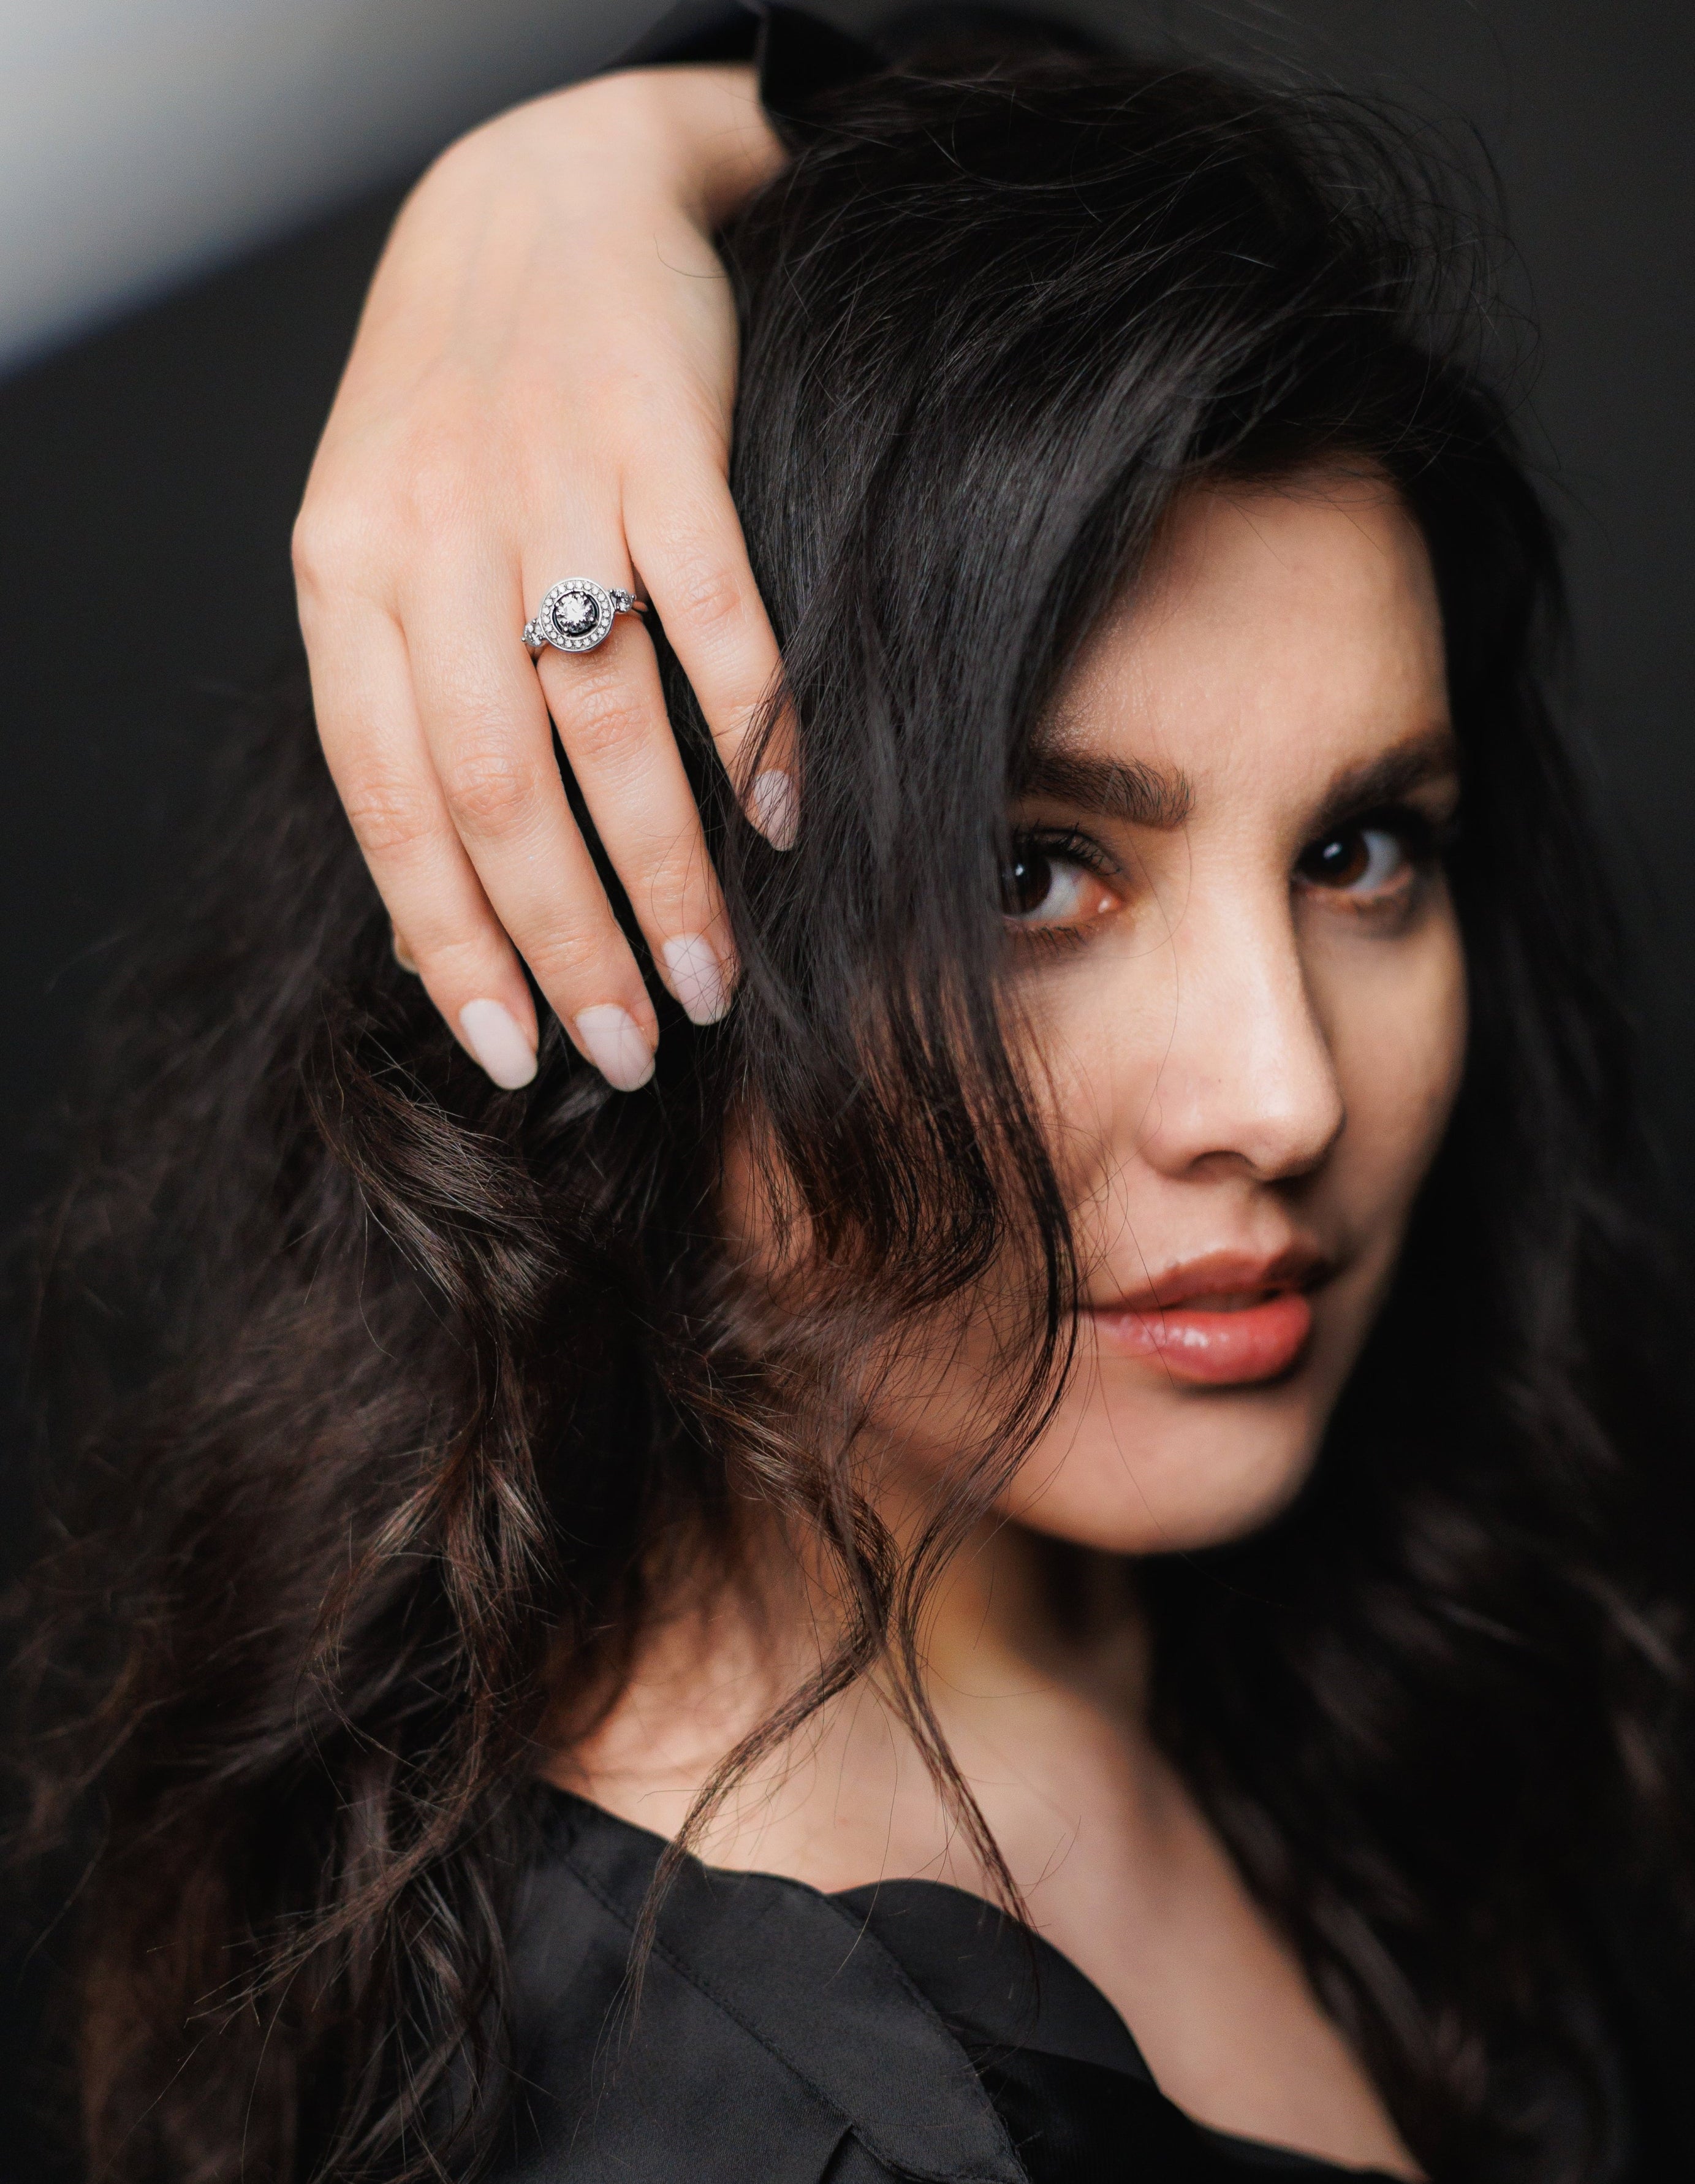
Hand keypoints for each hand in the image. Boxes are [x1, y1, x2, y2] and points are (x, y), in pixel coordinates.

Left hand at [293, 65, 787, 1091]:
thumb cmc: (465, 402)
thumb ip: (400, 698)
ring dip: (665, 876)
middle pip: (493, 788)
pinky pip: (713, 612)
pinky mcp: (661, 435)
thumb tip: (434, 911)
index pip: (388, 800)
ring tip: (710, 981)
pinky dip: (754, 733)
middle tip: (628, 1046)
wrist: (544, 194)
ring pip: (602, 725)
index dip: (450, 943)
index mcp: (345, 575)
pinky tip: (785, 828)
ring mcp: (547, 482)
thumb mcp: (385, 539)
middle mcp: (430, 535)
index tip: (514, 1050)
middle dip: (566, 942)